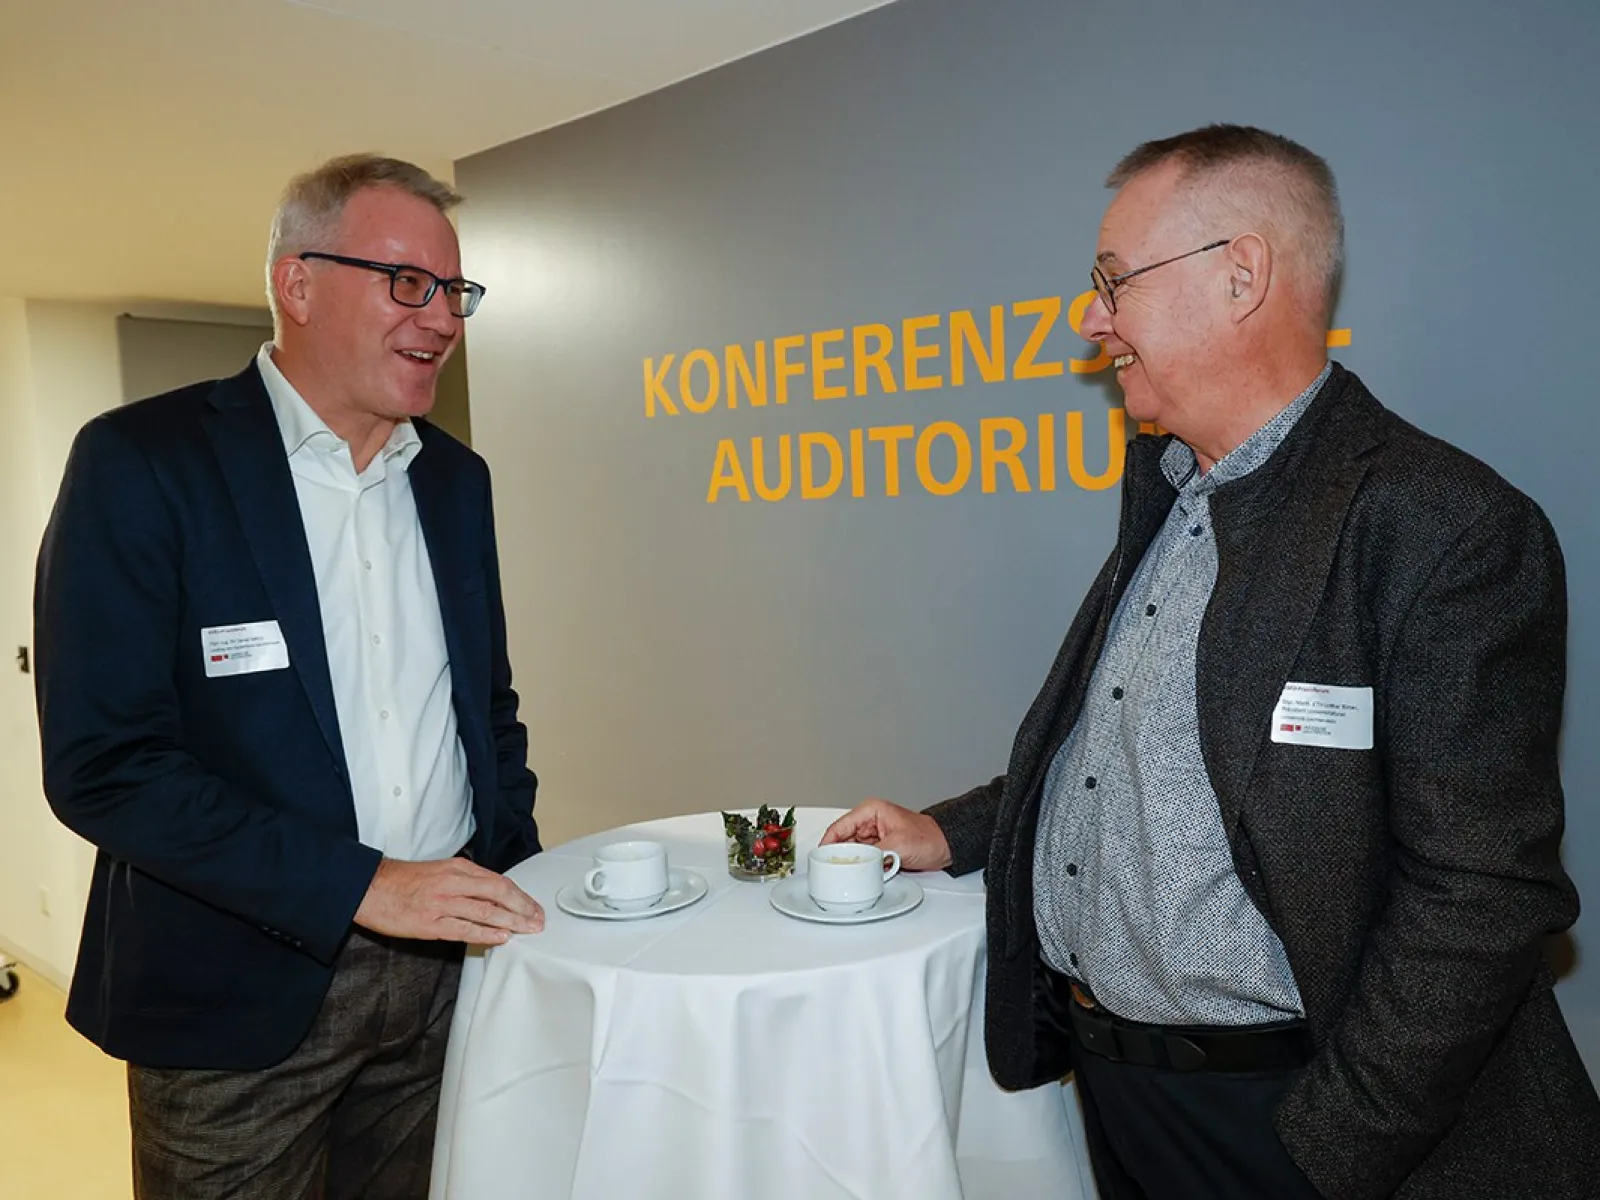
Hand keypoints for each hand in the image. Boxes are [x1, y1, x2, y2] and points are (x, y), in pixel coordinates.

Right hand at [354, 857, 544, 944]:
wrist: (370, 888)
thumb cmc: (404, 881)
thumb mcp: (440, 870)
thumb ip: (465, 880)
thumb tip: (490, 893)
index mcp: (458, 868)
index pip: (498, 881)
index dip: (520, 895)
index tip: (533, 906)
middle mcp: (453, 882)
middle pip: (499, 893)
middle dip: (523, 907)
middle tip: (538, 919)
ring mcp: (442, 903)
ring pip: (486, 911)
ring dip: (512, 921)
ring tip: (528, 929)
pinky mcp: (431, 923)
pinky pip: (465, 929)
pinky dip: (486, 933)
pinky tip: (501, 938)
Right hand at [821, 799, 951, 871]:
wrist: (945, 847)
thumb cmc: (928, 838)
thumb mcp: (898, 845)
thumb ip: (874, 854)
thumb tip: (857, 864)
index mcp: (870, 811)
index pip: (839, 827)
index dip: (827, 844)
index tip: (820, 859)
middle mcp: (868, 822)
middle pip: (843, 841)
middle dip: (840, 856)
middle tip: (833, 871)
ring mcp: (873, 836)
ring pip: (852, 851)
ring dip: (852, 862)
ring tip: (848, 873)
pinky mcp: (879, 848)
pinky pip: (863, 858)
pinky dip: (861, 866)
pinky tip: (861, 874)